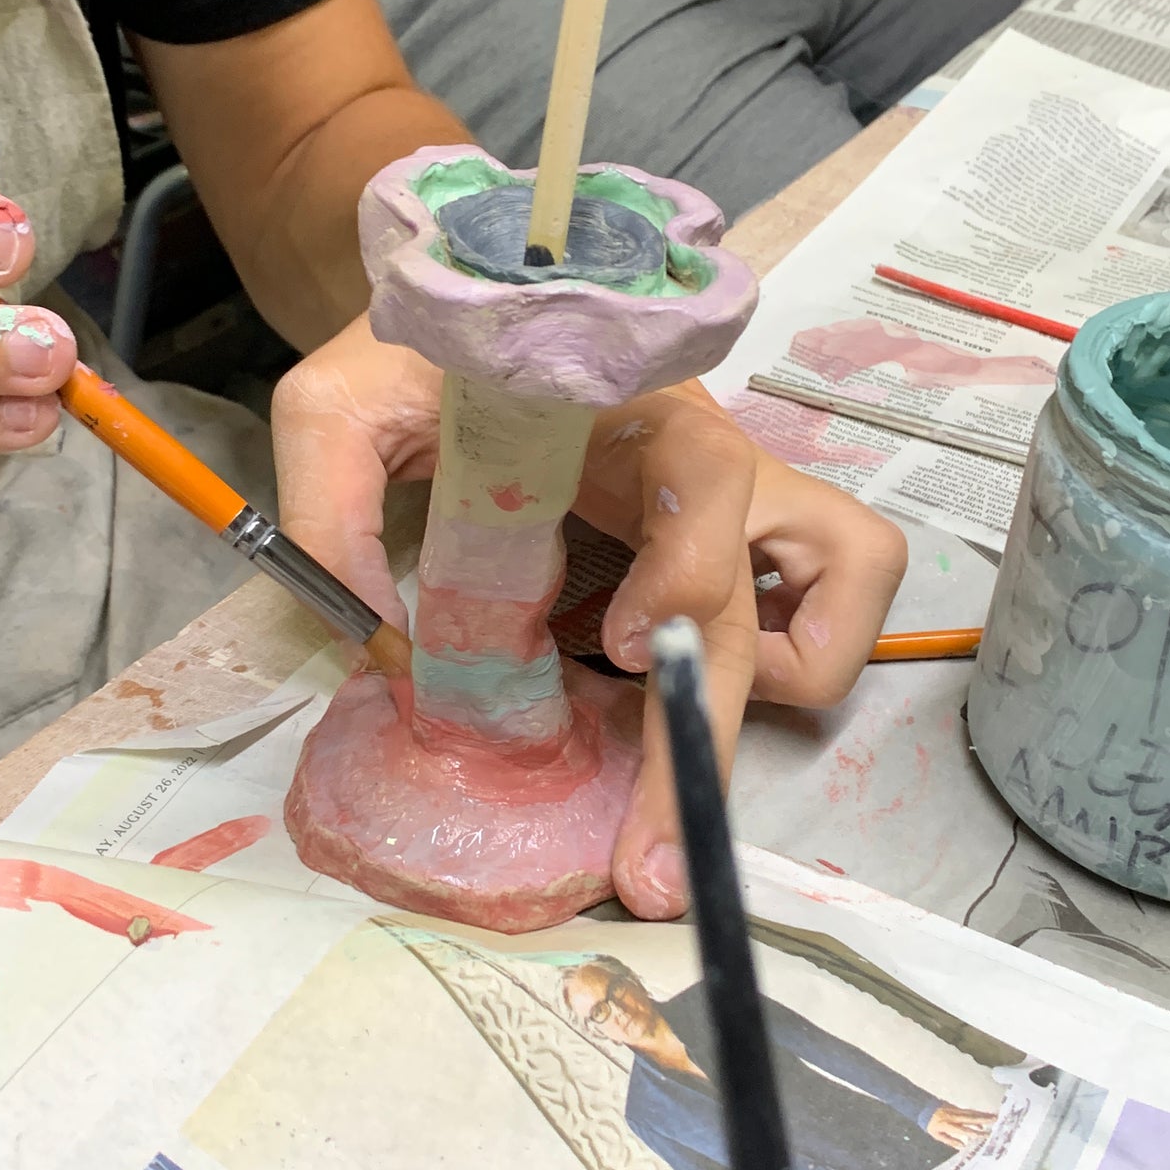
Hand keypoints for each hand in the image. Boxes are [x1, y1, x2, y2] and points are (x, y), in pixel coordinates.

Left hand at [271, 316, 907, 918]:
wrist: (466, 302)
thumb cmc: (418, 343)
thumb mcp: (336, 401)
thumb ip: (329, 505)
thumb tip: (381, 652)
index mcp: (628, 400)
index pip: (708, 477)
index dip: (687, 570)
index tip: (626, 648)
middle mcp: (704, 459)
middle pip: (756, 603)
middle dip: (703, 742)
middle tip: (645, 867)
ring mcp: (734, 507)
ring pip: (841, 598)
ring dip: (780, 684)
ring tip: (681, 745)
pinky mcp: (733, 548)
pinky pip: (820, 615)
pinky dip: (787, 671)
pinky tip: (688, 694)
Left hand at [930, 1104, 997, 1151]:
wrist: (922, 1107)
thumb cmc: (929, 1124)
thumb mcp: (936, 1135)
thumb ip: (950, 1141)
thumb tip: (963, 1146)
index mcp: (947, 1124)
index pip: (963, 1129)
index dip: (974, 1132)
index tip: (985, 1134)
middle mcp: (953, 1116)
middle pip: (970, 1117)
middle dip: (984, 1119)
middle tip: (995, 1120)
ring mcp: (955, 1110)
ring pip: (971, 1112)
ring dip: (983, 1114)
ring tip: (994, 1117)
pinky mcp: (955, 1106)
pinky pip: (967, 1111)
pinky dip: (976, 1114)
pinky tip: (983, 1118)